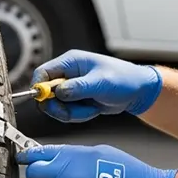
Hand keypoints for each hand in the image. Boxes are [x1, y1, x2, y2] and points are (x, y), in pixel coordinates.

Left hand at [17, 144, 176, 177]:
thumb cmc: (127, 171)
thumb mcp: (99, 151)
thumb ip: (73, 155)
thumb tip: (56, 158)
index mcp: (72, 155)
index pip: (38, 154)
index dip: (27, 156)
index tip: (22, 157)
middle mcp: (67, 174)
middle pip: (35, 175)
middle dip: (39, 175)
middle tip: (50, 175)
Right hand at [31, 50, 162, 122]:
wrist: (137, 91)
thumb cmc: (123, 79)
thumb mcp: (100, 83)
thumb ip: (78, 88)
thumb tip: (57, 93)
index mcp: (70, 62)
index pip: (42, 73)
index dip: (39, 88)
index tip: (46, 102)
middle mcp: (68, 74)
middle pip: (46, 94)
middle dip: (58, 107)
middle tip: (71, 113)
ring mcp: (72, 88)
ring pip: (56, 106)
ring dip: (72, 113)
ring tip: (91, 108)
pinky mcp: (77, 100)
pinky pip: (67, 112)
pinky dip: (79, 116)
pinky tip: (93, 110)